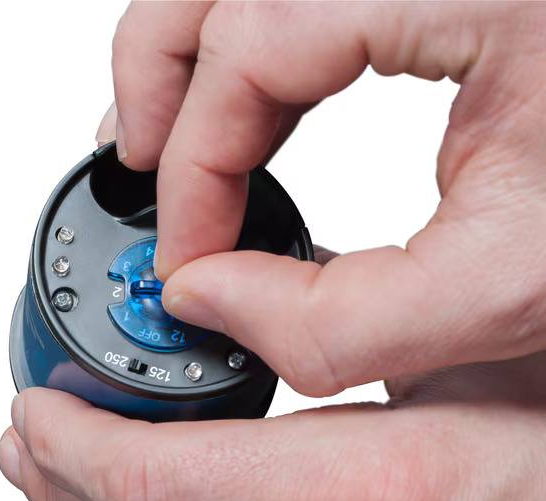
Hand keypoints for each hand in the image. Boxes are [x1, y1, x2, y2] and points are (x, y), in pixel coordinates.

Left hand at [0, 353, 545, 500]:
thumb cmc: (544, 456)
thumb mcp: (456, 365)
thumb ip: (343, 331)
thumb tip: (250, 300)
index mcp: (367, 495)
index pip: (162, 486)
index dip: (78, 450)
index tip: (40, 409)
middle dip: (64, 488)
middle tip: (29, 439)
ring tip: (59, 472)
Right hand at [95, 1, 545, 396]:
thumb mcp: (507, 287)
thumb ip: (337, 320)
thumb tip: (210, 298)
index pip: (251, 48)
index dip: (194, 169)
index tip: (186, 259)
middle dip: (159, 93)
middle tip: (142, 181)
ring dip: (192, 76)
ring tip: (176, 158)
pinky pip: (294, 8)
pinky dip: (253, 69)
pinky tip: (254, 128)